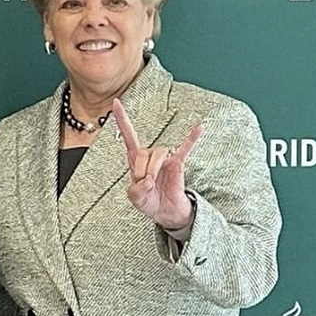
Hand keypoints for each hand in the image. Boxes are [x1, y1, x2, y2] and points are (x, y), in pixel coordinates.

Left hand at [112, 99, 202, 229]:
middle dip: (142, 170)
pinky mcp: (178, 164)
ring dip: (153, 169)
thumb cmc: (149, 201)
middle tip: (145, 185)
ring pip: (158, 153)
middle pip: (143, 152)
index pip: (128, 135)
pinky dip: (192, 138)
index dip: (121, 119)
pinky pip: (185, 148)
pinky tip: (199, 127)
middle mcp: (149, 155)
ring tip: (153, 184)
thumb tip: (148, 181)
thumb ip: (136, 190)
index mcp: (135, 159)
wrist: (166, 212)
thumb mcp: (135, 198)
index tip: (115, 102)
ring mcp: (164, 158)